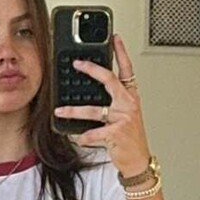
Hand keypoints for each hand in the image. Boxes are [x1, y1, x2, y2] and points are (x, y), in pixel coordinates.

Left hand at [54, 33, 150, 175]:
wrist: (138, 160)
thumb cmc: (130, 138)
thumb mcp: (126, 115)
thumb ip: (113, 102)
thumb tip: (92, 93)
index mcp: (131, 97)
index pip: (127, 69)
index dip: (121, 52)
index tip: (114, 39)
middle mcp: (128, 104)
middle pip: (109, 80)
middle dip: (91, 69)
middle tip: (77, 64)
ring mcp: (123, 118)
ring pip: (93, 110)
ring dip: (73, 111)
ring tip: (61, 111)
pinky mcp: (116, 133)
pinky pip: (92, 133)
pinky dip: (82, 136)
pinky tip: (78, 137)